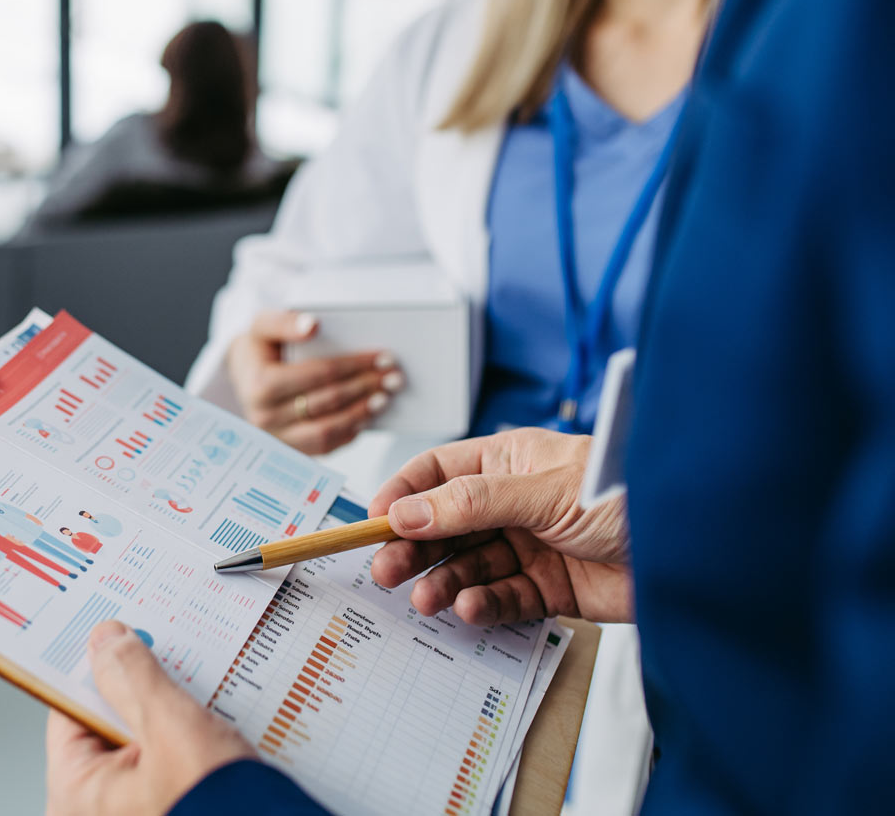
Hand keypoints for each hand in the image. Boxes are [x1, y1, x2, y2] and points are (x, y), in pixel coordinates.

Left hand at [45, 621, 254, 815]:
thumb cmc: (218, 808)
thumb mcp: (172, 727)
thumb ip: (133, 677)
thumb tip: (106, 641)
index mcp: (75, 797)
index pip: (67, 711)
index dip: (93, 669)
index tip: (113, 638)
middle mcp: (94, 811)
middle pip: (105, 724)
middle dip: (138, 690)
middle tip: (162, 657)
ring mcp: (130, 811)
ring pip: (138, 740)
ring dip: (167, 712)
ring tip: (192, 694)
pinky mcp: (163, 808)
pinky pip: (161, 761)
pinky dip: (182, 738)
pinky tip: (208, 722)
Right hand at [226, 310, 403, 454]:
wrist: (244, 374)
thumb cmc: (259, 347)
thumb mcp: (263, 325)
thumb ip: (284, 321)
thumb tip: (312, 325)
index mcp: (260, 385)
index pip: (319, 374)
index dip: (355, 365)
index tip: (382, 357)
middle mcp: (265, 417)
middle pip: (327, 402)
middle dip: (365, 387)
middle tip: (393, 377)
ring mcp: (276, 439)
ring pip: (328, 431)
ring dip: (361, 414)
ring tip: (384, 398)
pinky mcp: (288, 451)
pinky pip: (324, 447)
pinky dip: (349, 433)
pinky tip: (366, 416)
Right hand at [367, 428, 633, 624]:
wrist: (700, 548)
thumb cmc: (628, 493)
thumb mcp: (542, 490)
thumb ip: (471, 502)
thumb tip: (405, 510)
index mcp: (508, 461)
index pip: (437, 473)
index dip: (402, 496)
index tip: (371, 523)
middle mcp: (513, 503)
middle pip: (445, 525)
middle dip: (414, 548)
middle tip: (386, 571)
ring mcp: (530, 546)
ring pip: (469, 566)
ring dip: (444, 582)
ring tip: (426, 600)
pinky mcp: (551, 589)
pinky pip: (503, 598)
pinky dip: (483, 606)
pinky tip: (470, 609)